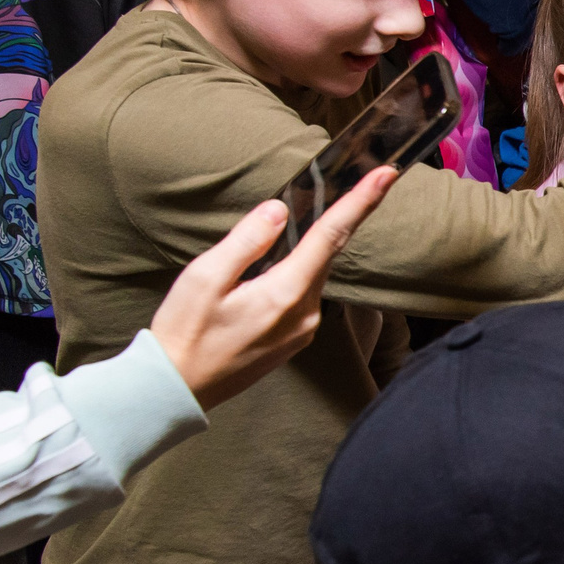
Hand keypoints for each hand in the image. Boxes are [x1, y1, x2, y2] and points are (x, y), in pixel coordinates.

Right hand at [149, 167, 398, 410]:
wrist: (178, 389)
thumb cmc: (185, 333)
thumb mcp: (205, 277)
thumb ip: (247, 240)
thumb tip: (280, 210)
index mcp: (285, 293)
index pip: (331, 236)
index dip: (361, 202)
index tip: (386, 175)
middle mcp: (305, 313)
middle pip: (328, 253)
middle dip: (341, 216)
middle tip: (361, 179)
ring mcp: (303, 330)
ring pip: (314, 273)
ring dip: (311, 247)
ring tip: (302, 220)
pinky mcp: (294, 339)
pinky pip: (304, 293)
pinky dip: (299, 271)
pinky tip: (278, 264)